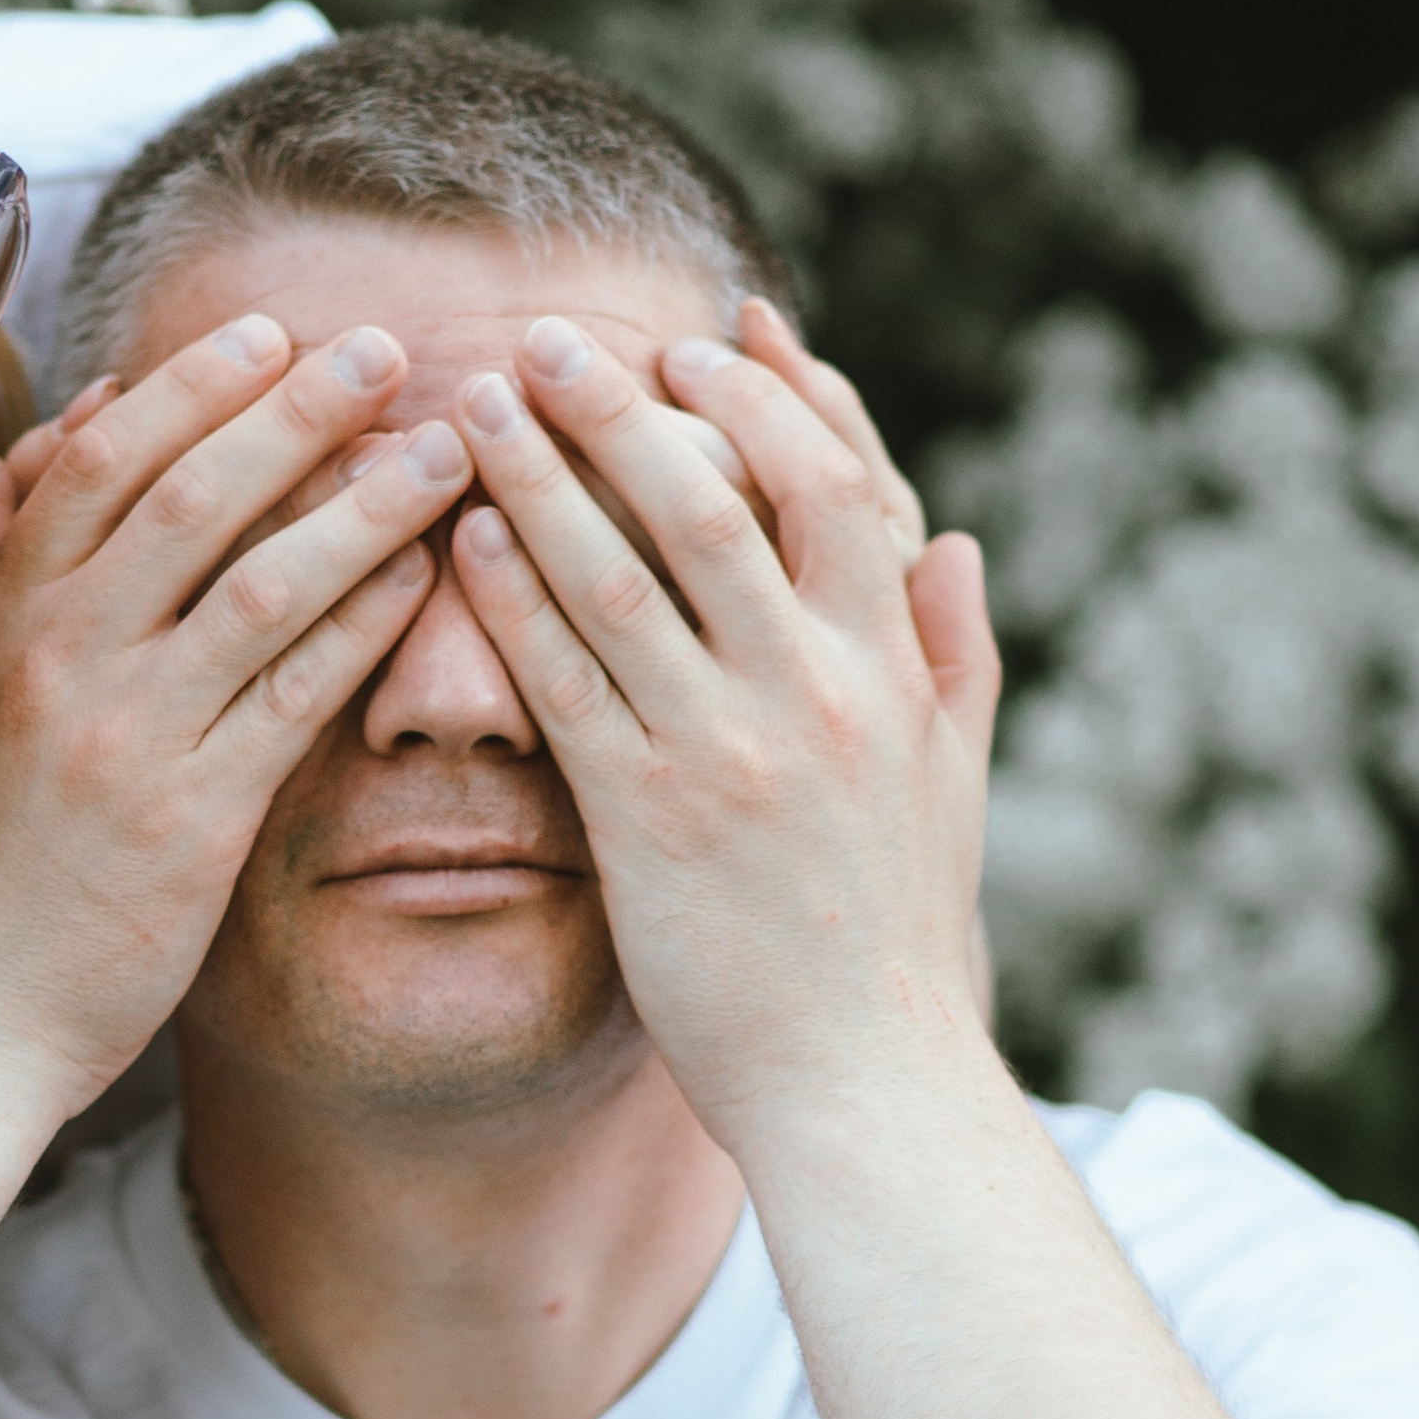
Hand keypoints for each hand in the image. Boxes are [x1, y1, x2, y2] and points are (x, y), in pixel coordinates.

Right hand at [0, 318, 470, 1110]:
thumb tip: (7, 467)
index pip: (98, 464)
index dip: (191, 389)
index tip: (269, 337)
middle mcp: (56, 661)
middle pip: (192, 497)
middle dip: (295, 411)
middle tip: (382, 348)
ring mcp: (125, 738)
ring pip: (261, 585)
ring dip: (360, 505)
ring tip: (440, 449)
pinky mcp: (189, 822)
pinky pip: (293, 697)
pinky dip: (365, 627)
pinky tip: (427, 579)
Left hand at [446, 317, 998, 1151]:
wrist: (865, 1088)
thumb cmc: (899, 947)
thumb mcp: (955, 787)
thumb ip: (956, 657)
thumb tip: (955, 544)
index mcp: (895, 669)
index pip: (844, 484)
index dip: (782, 393)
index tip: (723, 330)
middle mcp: (820, 689)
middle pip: (722, 495)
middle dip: (630, 402)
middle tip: (551, 337)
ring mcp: (734, 749)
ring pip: (628, 570)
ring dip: (545, 473)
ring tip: (477, 403)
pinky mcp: (653, 818)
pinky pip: (569, 681)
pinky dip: (513, 597)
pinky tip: (462, 541)